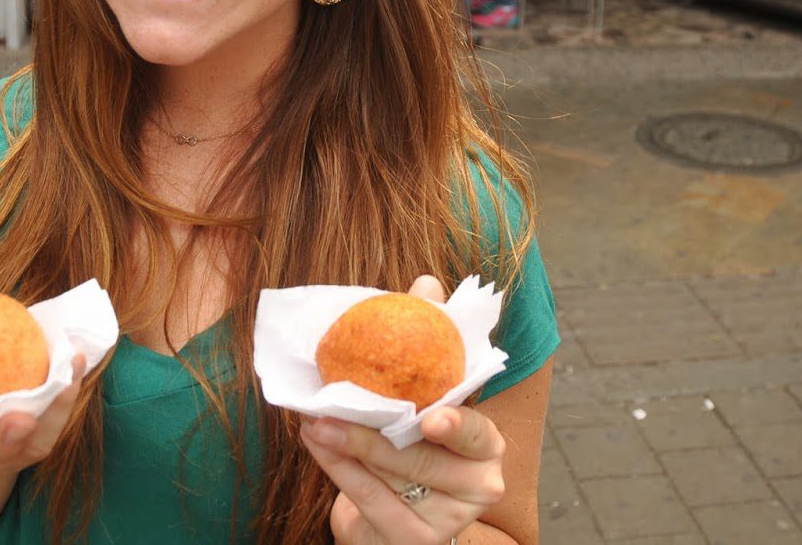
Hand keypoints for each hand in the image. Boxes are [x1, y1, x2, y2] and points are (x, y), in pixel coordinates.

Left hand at [301, 275, 505, 543]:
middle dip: (375, 434)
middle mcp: (479, 486)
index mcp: (487, 444)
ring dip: (348, 450)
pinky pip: (371, 503)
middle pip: (425, 460)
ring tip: (314, 423)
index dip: (458, 426)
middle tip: (334, 411)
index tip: (430, 417)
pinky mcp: (415, 541)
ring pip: (393, 481)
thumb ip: (430, 341)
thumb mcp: (423, 395)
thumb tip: (428, 283)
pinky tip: (317, 446)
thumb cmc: (414, 444)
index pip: (479, 432)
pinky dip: (340, 473)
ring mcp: (447, 520)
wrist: (397, 512)